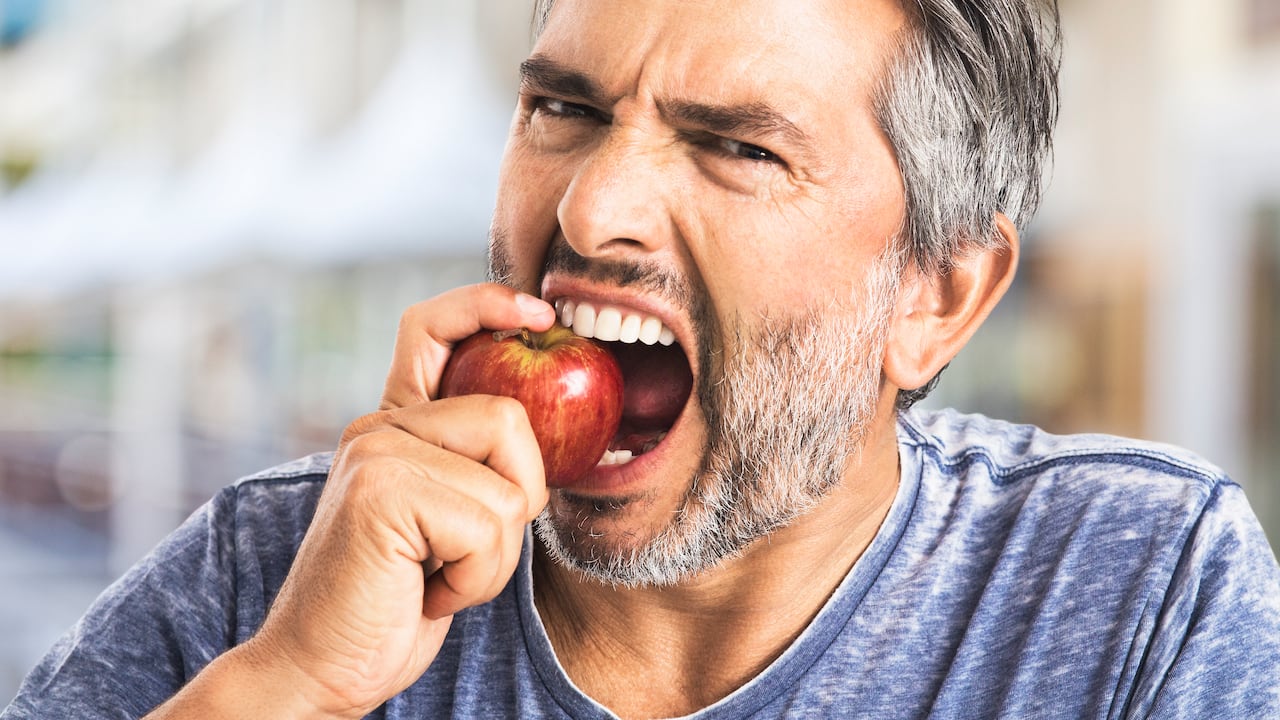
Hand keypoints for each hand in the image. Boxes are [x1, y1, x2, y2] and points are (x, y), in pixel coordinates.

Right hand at [239, 284, 556, 717]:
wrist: (324, 670)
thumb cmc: (396, 603)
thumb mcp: (447, 523)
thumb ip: (475, 469)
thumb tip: (550, 428)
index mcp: (393, 425)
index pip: (432, 327)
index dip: (486, 304)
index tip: (541, 315)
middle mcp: (378, 428)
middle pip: (511, 417)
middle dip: (517, 500)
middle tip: (463, 552)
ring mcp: (376, 454)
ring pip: (509, 484)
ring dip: (496, 554)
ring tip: (439, 575)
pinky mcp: (380, 493)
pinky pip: (489, 527)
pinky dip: (478, 577)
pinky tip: (427, 590)